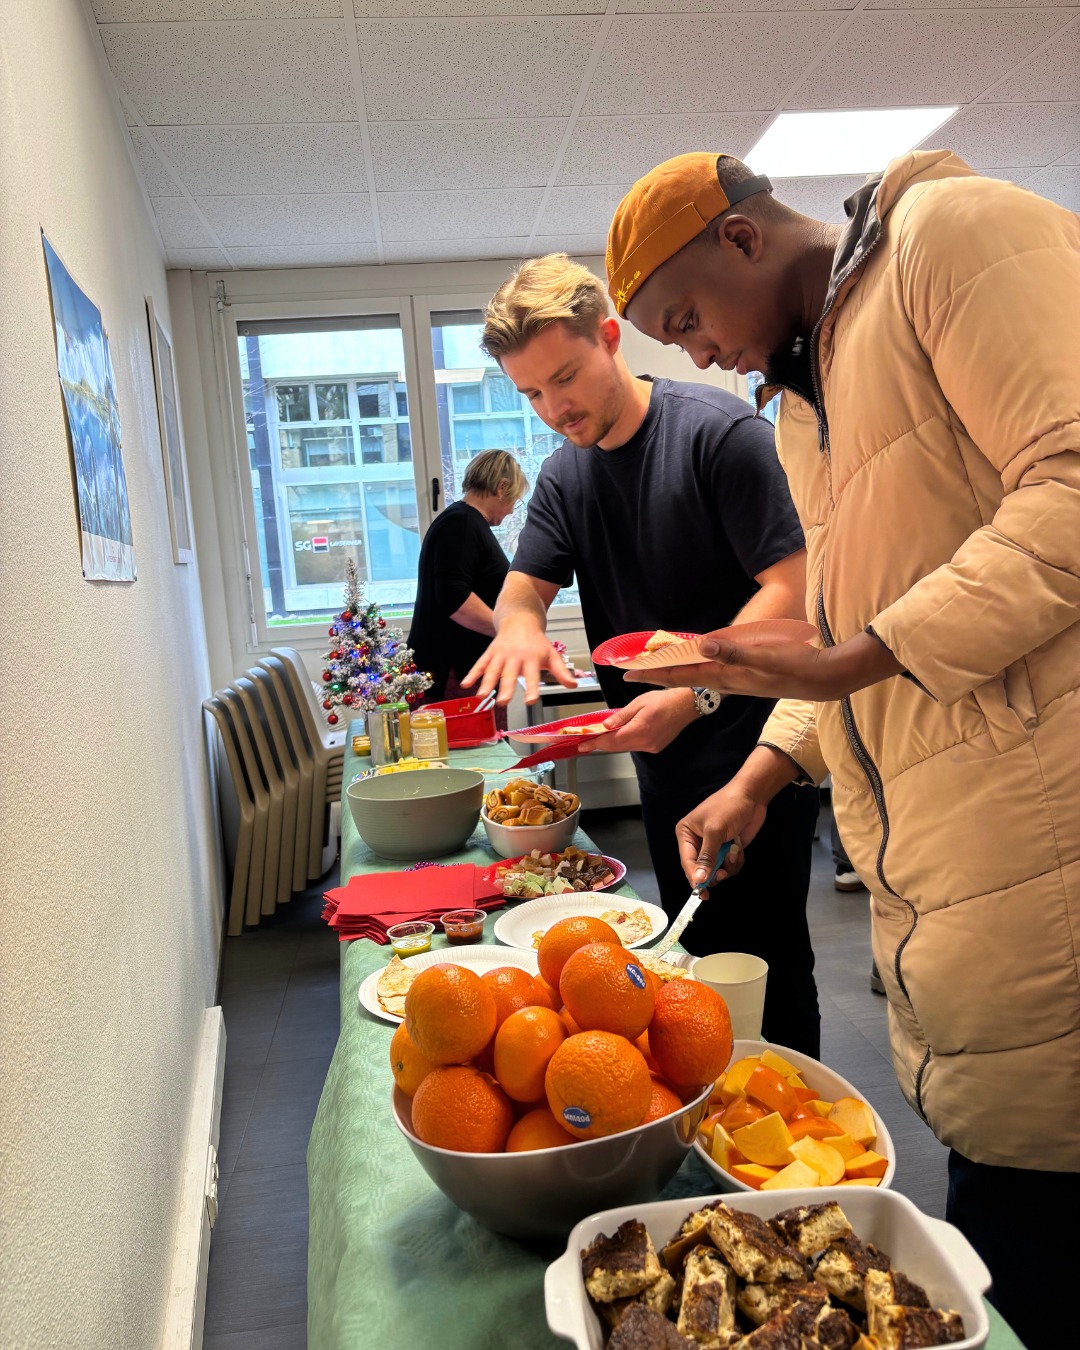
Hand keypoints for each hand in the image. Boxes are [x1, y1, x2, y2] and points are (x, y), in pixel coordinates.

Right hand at [463, 619, 576, 704]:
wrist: (520, 619)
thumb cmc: (537, 642)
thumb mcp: (552, 655)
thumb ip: (561, 672)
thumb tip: (573, 686)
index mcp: (532, 659)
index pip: (533, 676)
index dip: (532, 688)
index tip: (531, 701)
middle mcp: (515, 657)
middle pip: (510, 674)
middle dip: (505, 688)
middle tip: (502, 702)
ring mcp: (501, 654)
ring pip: (493, 670)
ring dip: (486, 682)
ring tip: (481, 696)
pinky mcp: (490, 653)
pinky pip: (480, 664)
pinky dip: (472, 674)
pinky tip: (465, 685)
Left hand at [578, 689, 696, 754]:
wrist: (687, 706)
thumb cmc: (664, 700)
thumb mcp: (639, 703)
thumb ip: (621, 716)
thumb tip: (605, 725)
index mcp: (640, 730)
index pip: (612, 741)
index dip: (595, 743)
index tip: (583, 745)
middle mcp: (646, 743)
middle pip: (617, 747)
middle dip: (601, 744)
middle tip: (586, 742)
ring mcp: (652, 747)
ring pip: (626, 747)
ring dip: (613, 743)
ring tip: (600, 737)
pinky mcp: (656, 747)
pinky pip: (635, 746)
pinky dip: (625, 742)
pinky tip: (620, 735)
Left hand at [626, 630, 901, 700]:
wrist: (825, 679)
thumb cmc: (797, 665)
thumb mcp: (764, 654)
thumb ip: (733, 650)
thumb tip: (702, 645)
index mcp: (727, 677)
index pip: (682, 675)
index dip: (654, 674)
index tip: (629, 674)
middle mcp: (728, 682)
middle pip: (684, 678)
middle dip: (657, 675)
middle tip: (632, 673)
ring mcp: (738, 682)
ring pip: (698, 677)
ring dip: (676, 672)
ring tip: (657, 669)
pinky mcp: (749, 678)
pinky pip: (714, 674)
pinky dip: (699, 669)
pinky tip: (699, 665)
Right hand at [676, 785, 767, 894]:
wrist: (752, 796)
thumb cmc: (728, 807)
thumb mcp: (715, 831)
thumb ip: (707, 857)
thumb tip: (698, 879)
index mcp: (686, 834)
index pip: (687, 861)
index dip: (694, 877)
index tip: (702, 892)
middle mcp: (697, 842)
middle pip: (701, 870)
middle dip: (714, 872)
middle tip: (723, 872)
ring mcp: (714, 846)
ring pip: (717, 870)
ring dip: (728, 863)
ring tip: (734, 849)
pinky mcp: (727, 849)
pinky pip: (729, 865)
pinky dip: (736, 859)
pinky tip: (739, 846)